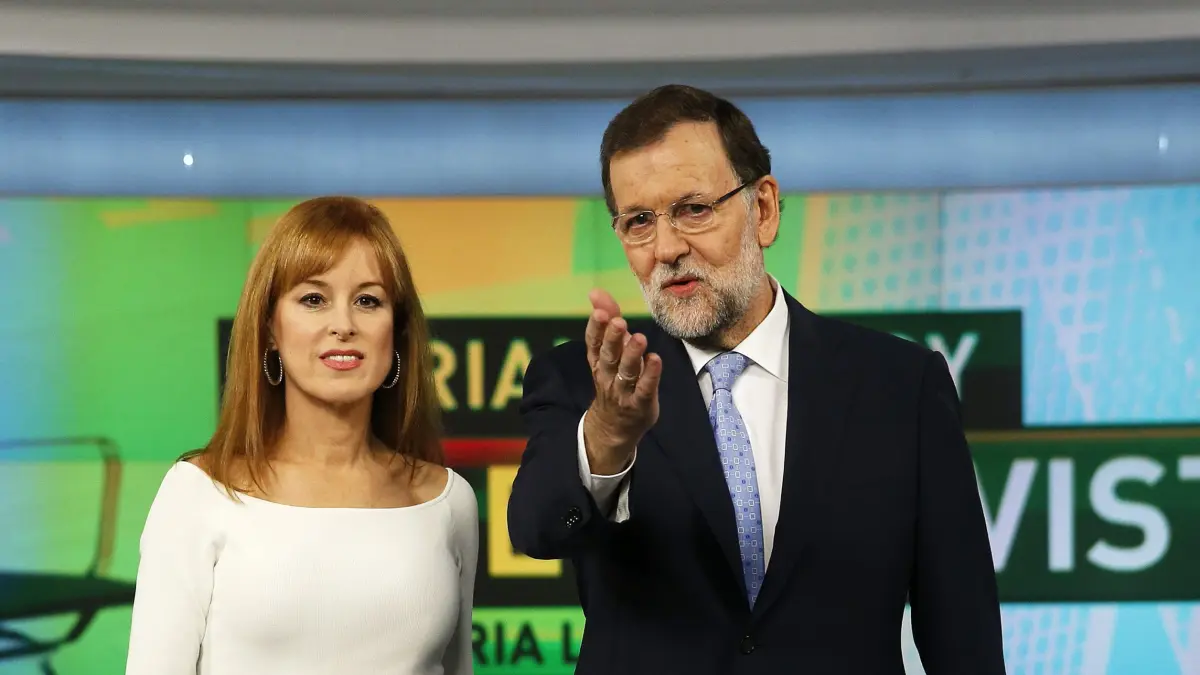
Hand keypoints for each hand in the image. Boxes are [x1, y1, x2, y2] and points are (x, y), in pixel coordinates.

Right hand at [582, 289, 661, 474]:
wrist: (614, 426)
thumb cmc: (613, 379)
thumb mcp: (608, 350)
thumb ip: (608, 321)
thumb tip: (595, 291)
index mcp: (598, 361)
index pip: (593, 343)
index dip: (596, 328)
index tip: (599, 311)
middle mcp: (607, 375)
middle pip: (608, 356)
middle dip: (612, 339)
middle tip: (619, 323)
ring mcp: (623, 391)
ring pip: (626, 372)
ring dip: (632, 355)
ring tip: (640, 338)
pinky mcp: (640, 404)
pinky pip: (645, 389)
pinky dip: (650, 375)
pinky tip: (656, 360)